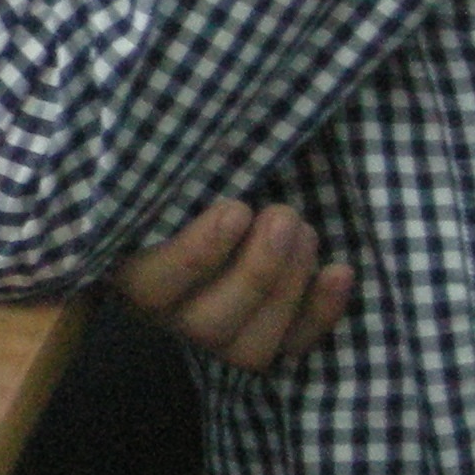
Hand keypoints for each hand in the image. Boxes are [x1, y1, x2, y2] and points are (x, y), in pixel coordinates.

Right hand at [115, 198, 354, 369]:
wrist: (227, 214)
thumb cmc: (187, 190)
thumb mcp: (173, 181)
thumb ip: (173, 176)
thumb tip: (179, 128)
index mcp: (134, 276)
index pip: (152, 284)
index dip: (198, 253)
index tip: (237, 209)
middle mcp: (172, 318)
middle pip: (207, 323)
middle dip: (257, 270)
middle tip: (284, 216)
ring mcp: (219, 340)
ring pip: (251, 347)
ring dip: (288, 288)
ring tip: (305, 232)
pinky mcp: (262, 343)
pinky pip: (294, 346)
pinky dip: (322, 312)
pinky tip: (339, 271)